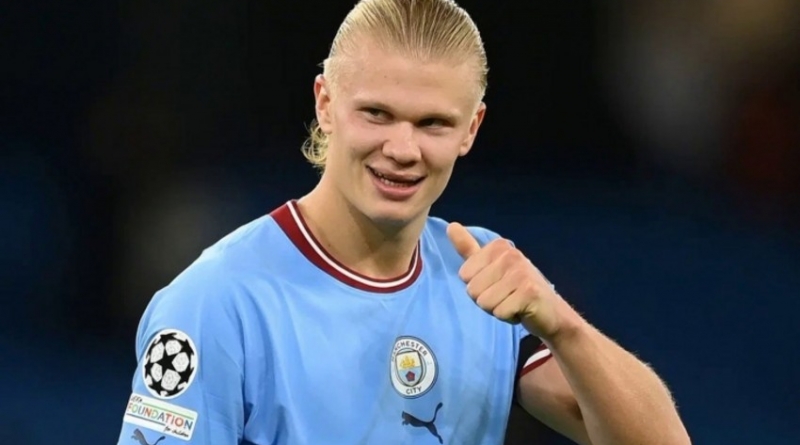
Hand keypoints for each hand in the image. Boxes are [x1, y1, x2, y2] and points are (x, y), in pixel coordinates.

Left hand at [447, 222, 565, 340]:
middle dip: (486, 300)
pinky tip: (521, 311)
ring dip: (497, 309)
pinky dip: (508, 317)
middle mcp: (510, 254)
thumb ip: (469, 248)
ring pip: (484, 302)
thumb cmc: (516, 290)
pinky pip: (499, 312)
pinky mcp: (529, 292)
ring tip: (513, 303)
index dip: (478, 286)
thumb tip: (451, 226)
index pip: (464, 275)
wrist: (550, 312)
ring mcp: (521, 272)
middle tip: (507, 296)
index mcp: (498, 246)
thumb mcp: (490, 267)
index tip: (497, 285)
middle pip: (472, 290)